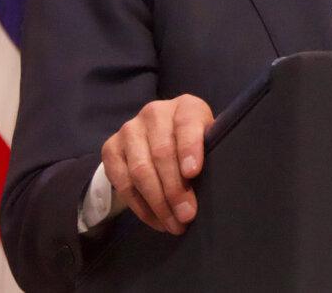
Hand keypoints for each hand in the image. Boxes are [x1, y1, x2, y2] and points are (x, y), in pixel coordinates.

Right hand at [101, 94, 213, 234]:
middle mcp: (155, 112)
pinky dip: (140, 206)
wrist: (157, 136)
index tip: (193, 172)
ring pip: (140, 171)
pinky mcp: (110, 148)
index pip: (187, 123)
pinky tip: (156, 220)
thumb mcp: (207, 139)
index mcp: (185, 106)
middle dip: (175, 189)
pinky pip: (122, 183)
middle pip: (162, 153)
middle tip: (187, 215)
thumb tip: (220, 182)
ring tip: (174, 224)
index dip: (189, 148)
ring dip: (157, 203)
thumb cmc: (193, 142)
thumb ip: (210, 151)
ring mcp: (129, 129)